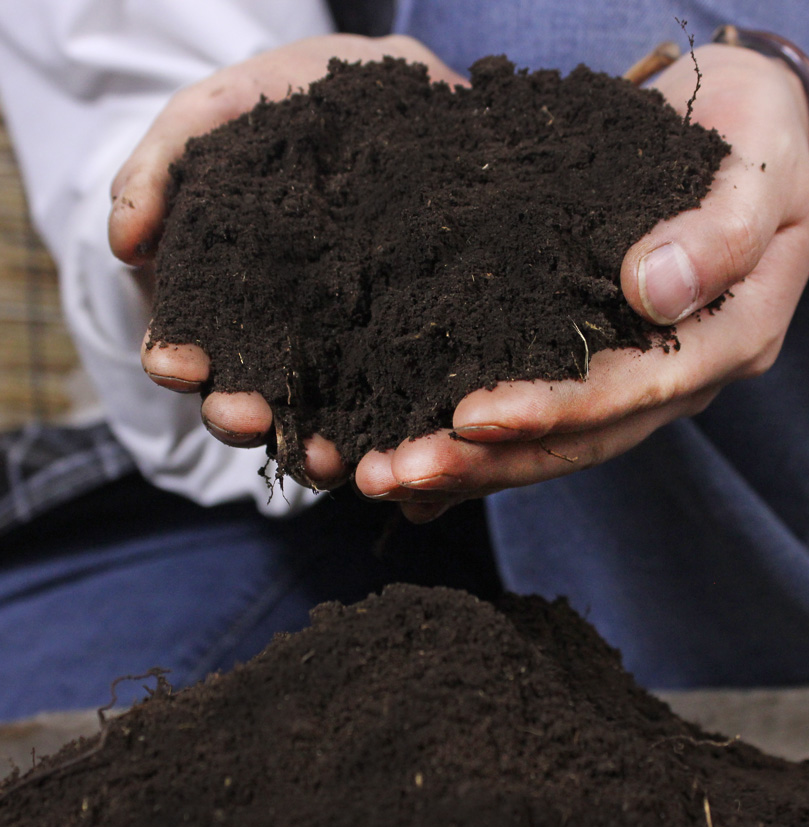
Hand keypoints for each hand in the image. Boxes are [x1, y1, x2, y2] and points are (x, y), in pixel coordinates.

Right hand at [111, 34, 465, 489]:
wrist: (385, 100)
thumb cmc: (288, 103)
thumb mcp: (218, 114)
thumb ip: (162, 167)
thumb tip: (125, 242)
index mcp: (216, 294)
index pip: (181, 345)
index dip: (172, 359)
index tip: (178, 362)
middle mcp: (269, 334)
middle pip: (242, 396)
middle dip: (238, 415)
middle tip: (250, 417)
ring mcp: (333, 349)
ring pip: (313, 416)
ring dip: (309, 444)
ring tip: (325, 454)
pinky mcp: (394, 350)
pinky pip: (386, 403)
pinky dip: (383, 430)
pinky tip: (392, 441)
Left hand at [353, 43, 808, 521]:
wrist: (741, 133)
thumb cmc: (754, 142)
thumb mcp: (760, 172)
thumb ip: (723, 233)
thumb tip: (652, 288)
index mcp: (724, 343)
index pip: (633, 392)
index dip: (552, 410)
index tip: (471, 419)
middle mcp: (673, 379)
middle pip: (577, 439)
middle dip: (483, 462)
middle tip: (394, 473)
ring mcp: (632, 378)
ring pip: (547, 440)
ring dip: (464, 465)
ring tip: (381, 476)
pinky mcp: (593, 361)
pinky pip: (535, 416)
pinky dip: (475, 449)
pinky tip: (413, 478)